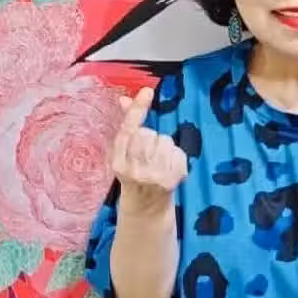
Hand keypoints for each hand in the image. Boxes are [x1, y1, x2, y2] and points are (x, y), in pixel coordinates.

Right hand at [111, 87, 186, 214]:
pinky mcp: (171, 180)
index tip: (147, 91)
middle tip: (148, 153)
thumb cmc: (135, 172)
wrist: (146, 206)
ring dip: (164, 146)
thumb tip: (124, 99)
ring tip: (158, 161)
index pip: (128, 130)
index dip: (137, 109)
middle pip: (148, 133)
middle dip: (150, 137)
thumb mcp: (125, 153)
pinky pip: (179, 151)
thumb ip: (127, 126)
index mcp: (118, 162)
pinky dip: (176, 156)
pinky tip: (168, 167)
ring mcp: (153, 176)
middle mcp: (133, 170)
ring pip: (165, 140)